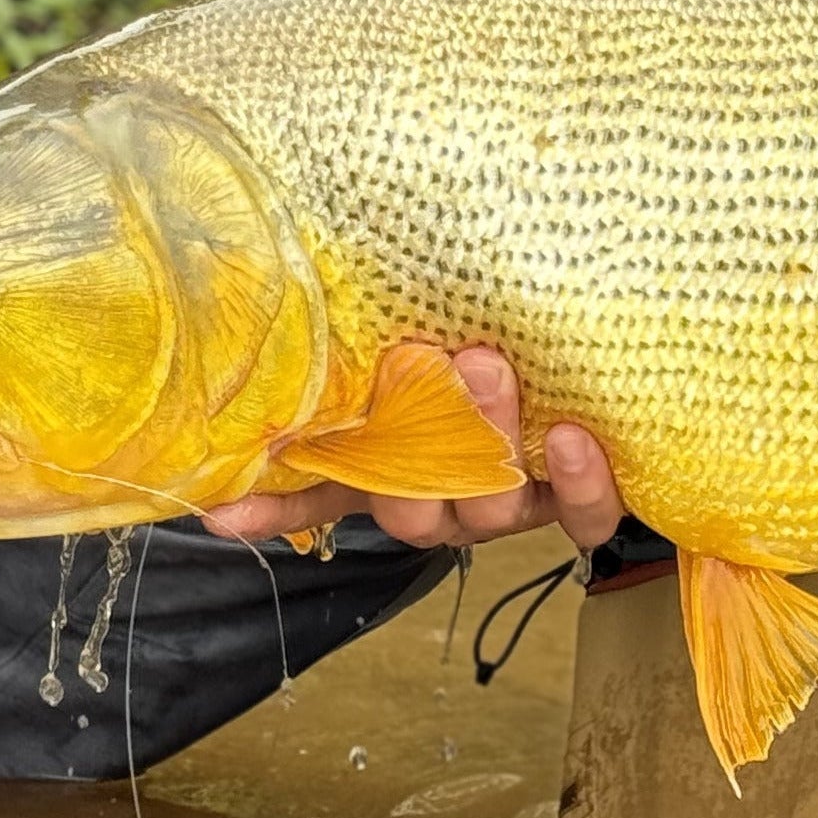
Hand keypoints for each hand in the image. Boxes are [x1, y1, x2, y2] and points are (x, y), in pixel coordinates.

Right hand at [198, 345, 626, 552]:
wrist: (594, 351)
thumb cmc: (490, 335)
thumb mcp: (415, 331)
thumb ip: (363, 333)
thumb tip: (261, 298)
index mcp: (394, 464)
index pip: (318, 493)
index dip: (270, 508)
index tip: (223, 508)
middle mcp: (447, 494)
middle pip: (416, 510)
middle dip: (414, 452)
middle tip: (422, 363)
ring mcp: (512, 501)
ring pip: (494, 508)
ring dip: (489, 441)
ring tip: (492, 369)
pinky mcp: (580, 499)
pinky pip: (582, 518)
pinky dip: (580, 484)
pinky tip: (572, 437)